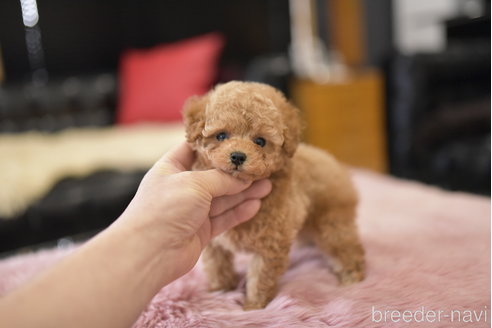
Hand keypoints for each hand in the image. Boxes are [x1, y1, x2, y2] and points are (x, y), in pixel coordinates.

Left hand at [118, 142, 271, 277]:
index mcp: (170, 169)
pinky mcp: (200, 231)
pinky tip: (256, 204)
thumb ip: (221, 179)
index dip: (212, 144)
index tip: (235, 138)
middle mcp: (181, 188)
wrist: (149, 253)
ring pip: (222, 198)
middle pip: (213, 176)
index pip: (192, 149)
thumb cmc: (165, 208)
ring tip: (267, 185)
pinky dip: (239, 212)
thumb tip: (243, 177)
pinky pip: (223, 218)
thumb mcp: (195, 183)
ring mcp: (191, 211)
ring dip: (244, 192)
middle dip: (236, 172)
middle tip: (260, 167)